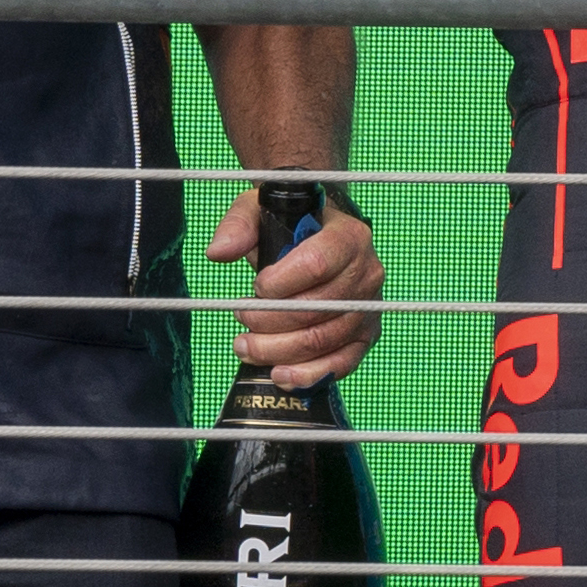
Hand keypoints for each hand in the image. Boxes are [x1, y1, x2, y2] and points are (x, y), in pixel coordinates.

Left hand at [208, 186, 381, 385]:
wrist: (318, 240)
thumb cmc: (290, 225)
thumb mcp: (261, 211)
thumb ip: (239, 225)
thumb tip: (218, 252)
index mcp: (349, 237)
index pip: (316, 265)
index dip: (279, 283)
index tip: (255, 286)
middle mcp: (367, 272)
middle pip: (315, 310)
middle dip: (268, 322)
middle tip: (241, 319)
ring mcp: (367, 307)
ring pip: (322, 341)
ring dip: (277, 350)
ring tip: (246, 347)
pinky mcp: (364, 336)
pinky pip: (340, 364)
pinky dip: (307, 375)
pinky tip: (279, 374)